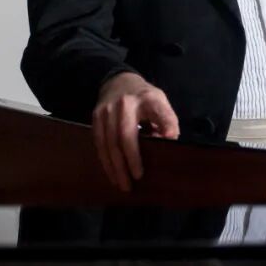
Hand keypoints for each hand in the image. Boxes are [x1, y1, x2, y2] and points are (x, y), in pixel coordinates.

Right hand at [92, 72, 179, 190]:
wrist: (119, 81)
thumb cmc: (145, 99)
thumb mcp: (161, 103)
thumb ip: (167, 121)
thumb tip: (168, 141)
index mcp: (148, 99)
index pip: (159, 112)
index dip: (164, 125)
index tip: (169, 138)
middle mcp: (126, 103)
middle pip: (125, 136)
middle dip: (129, 161)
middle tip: (134, 182)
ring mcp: (108, 109)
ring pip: (109, 142)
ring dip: (114, 166)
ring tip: (122, 184)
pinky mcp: (96, 116)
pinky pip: (99, 142)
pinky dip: (105, 160)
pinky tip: (111, 172)